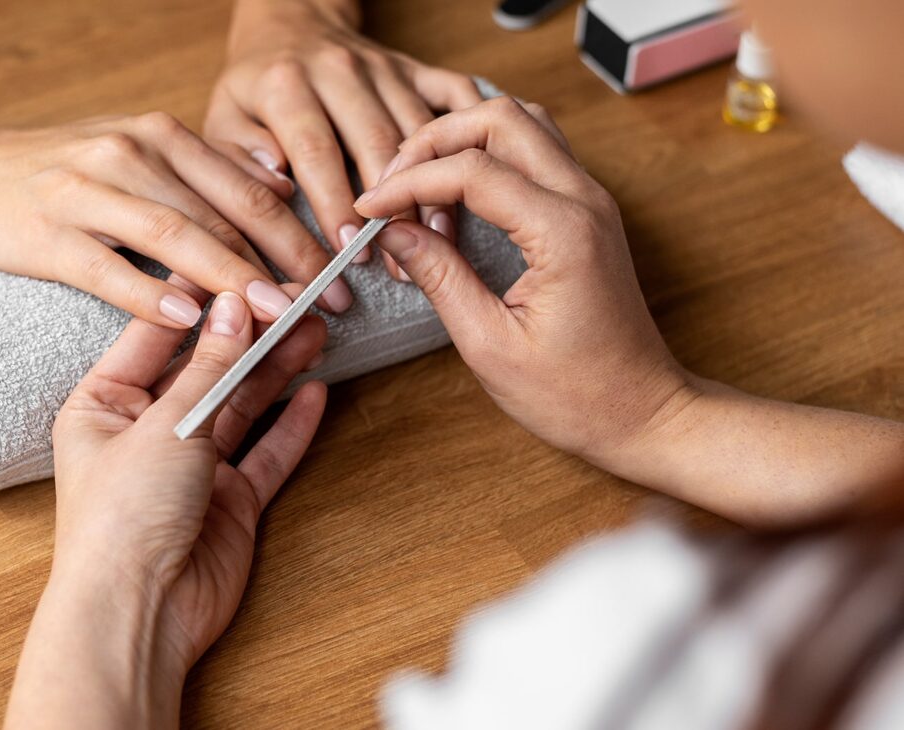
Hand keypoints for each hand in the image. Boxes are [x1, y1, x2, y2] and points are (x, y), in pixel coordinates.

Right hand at [0, 113, 355, 328]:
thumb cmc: (60, 171)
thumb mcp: (138, 153)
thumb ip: (204, 171)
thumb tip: (279, 186)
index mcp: (162, 136)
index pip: (247, 188)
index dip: (301, 232)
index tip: (340, 274)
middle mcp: (131, 154)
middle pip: (222, 213)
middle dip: (282, 262)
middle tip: (327, 305)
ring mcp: (86, 192)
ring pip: (175, 237)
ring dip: (230, 280)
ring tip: (274, 317)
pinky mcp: (47, 234)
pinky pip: (108, 268)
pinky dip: (150, 295)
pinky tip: (187, 321)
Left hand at [7, 292, 327, 726]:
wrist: (138, 614)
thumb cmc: (121, 520)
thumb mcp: (165, 427)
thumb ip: (208, 369)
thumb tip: (234, 306)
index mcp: (103, 404)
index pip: (158, 334)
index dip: (203, 300)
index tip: (244, 265)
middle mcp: (145, 431)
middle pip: (206, 368)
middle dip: (251, 334)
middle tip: (297, 297)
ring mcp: (189, 467)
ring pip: (241, 405)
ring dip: (277, 369)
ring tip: (316, 329)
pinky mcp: (228, 502)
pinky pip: (265, 452)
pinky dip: (292, 423)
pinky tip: (317, 390)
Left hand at [206, 0, 484, 278]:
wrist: (291, 23)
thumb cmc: (256, 85)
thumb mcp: (223, 116)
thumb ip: (239, 154)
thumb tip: (276, 185)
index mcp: (287, 84)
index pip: (315, 148)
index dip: (334, 201)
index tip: (347, 247)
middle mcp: (340, 71)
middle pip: (375, 141)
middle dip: (392, 205)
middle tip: (398, 261)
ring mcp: (384, 68)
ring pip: (420, 129)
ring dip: (434, 187)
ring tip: (439, 241)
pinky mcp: (415, 69)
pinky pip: (456, 96)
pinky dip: (473, 135)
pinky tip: (479, 180)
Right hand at [354, 97, 687, 465]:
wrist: (643, 413)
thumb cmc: (575, 394)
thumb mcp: (489, 344)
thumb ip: (440, 277)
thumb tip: (391, 232)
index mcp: (563, 232)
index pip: (470, 171)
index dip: (407, 183)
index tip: (367, 210)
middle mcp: (584, 200)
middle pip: (500, 118)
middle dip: (433, 141)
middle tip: (391, 186)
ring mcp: (590, 200)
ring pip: (521, 124)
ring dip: (463, 142)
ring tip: (421, 192)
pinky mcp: (586, 211)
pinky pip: (534, 153)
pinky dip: (487, 159)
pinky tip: (455, 202)